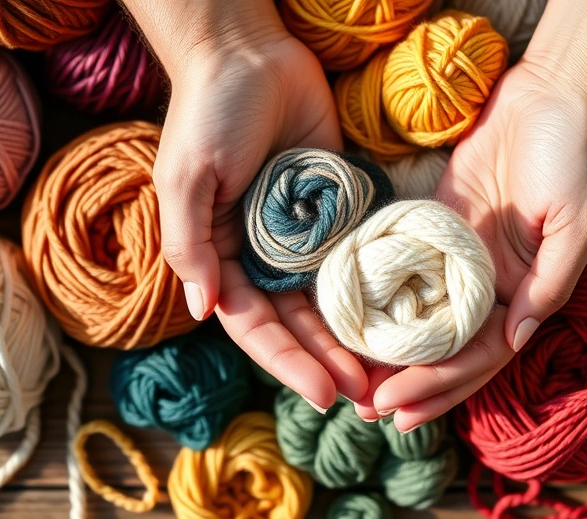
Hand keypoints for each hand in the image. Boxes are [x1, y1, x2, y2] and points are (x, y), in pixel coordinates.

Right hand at [141, 2, 366, 408]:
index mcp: (222, 256)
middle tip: (368, 399)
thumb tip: (203, 309)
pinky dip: (374, 291)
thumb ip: (190, 243)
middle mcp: (263, 255)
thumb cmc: (209, 113)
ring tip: (388, 374)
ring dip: (354, 340)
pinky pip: (357, 259)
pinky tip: (400, 318)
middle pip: (298, 324)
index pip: (255, 325)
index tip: (323, 395)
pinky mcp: (338, 210)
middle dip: (328, 363)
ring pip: (331, 302)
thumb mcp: (185, 177)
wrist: (250, 53)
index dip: (288, 363)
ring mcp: (303, 236)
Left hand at [353, 62, 586, 428]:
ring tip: (351, 380)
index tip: (399, 408)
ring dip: (389, 352)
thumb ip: (549, 285)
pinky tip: (349, 318)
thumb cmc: (575, 158)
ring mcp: (458, 258)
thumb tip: (515, 341)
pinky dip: (381, 296)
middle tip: (365, 412)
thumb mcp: (577, 225)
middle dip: (409, 384)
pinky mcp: (435, 224)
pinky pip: (403, 268)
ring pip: (420, 318)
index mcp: (523, 295)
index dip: (441, 385)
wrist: (554, 94)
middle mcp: (488, 286)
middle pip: (444, 349)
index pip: (479, 357)